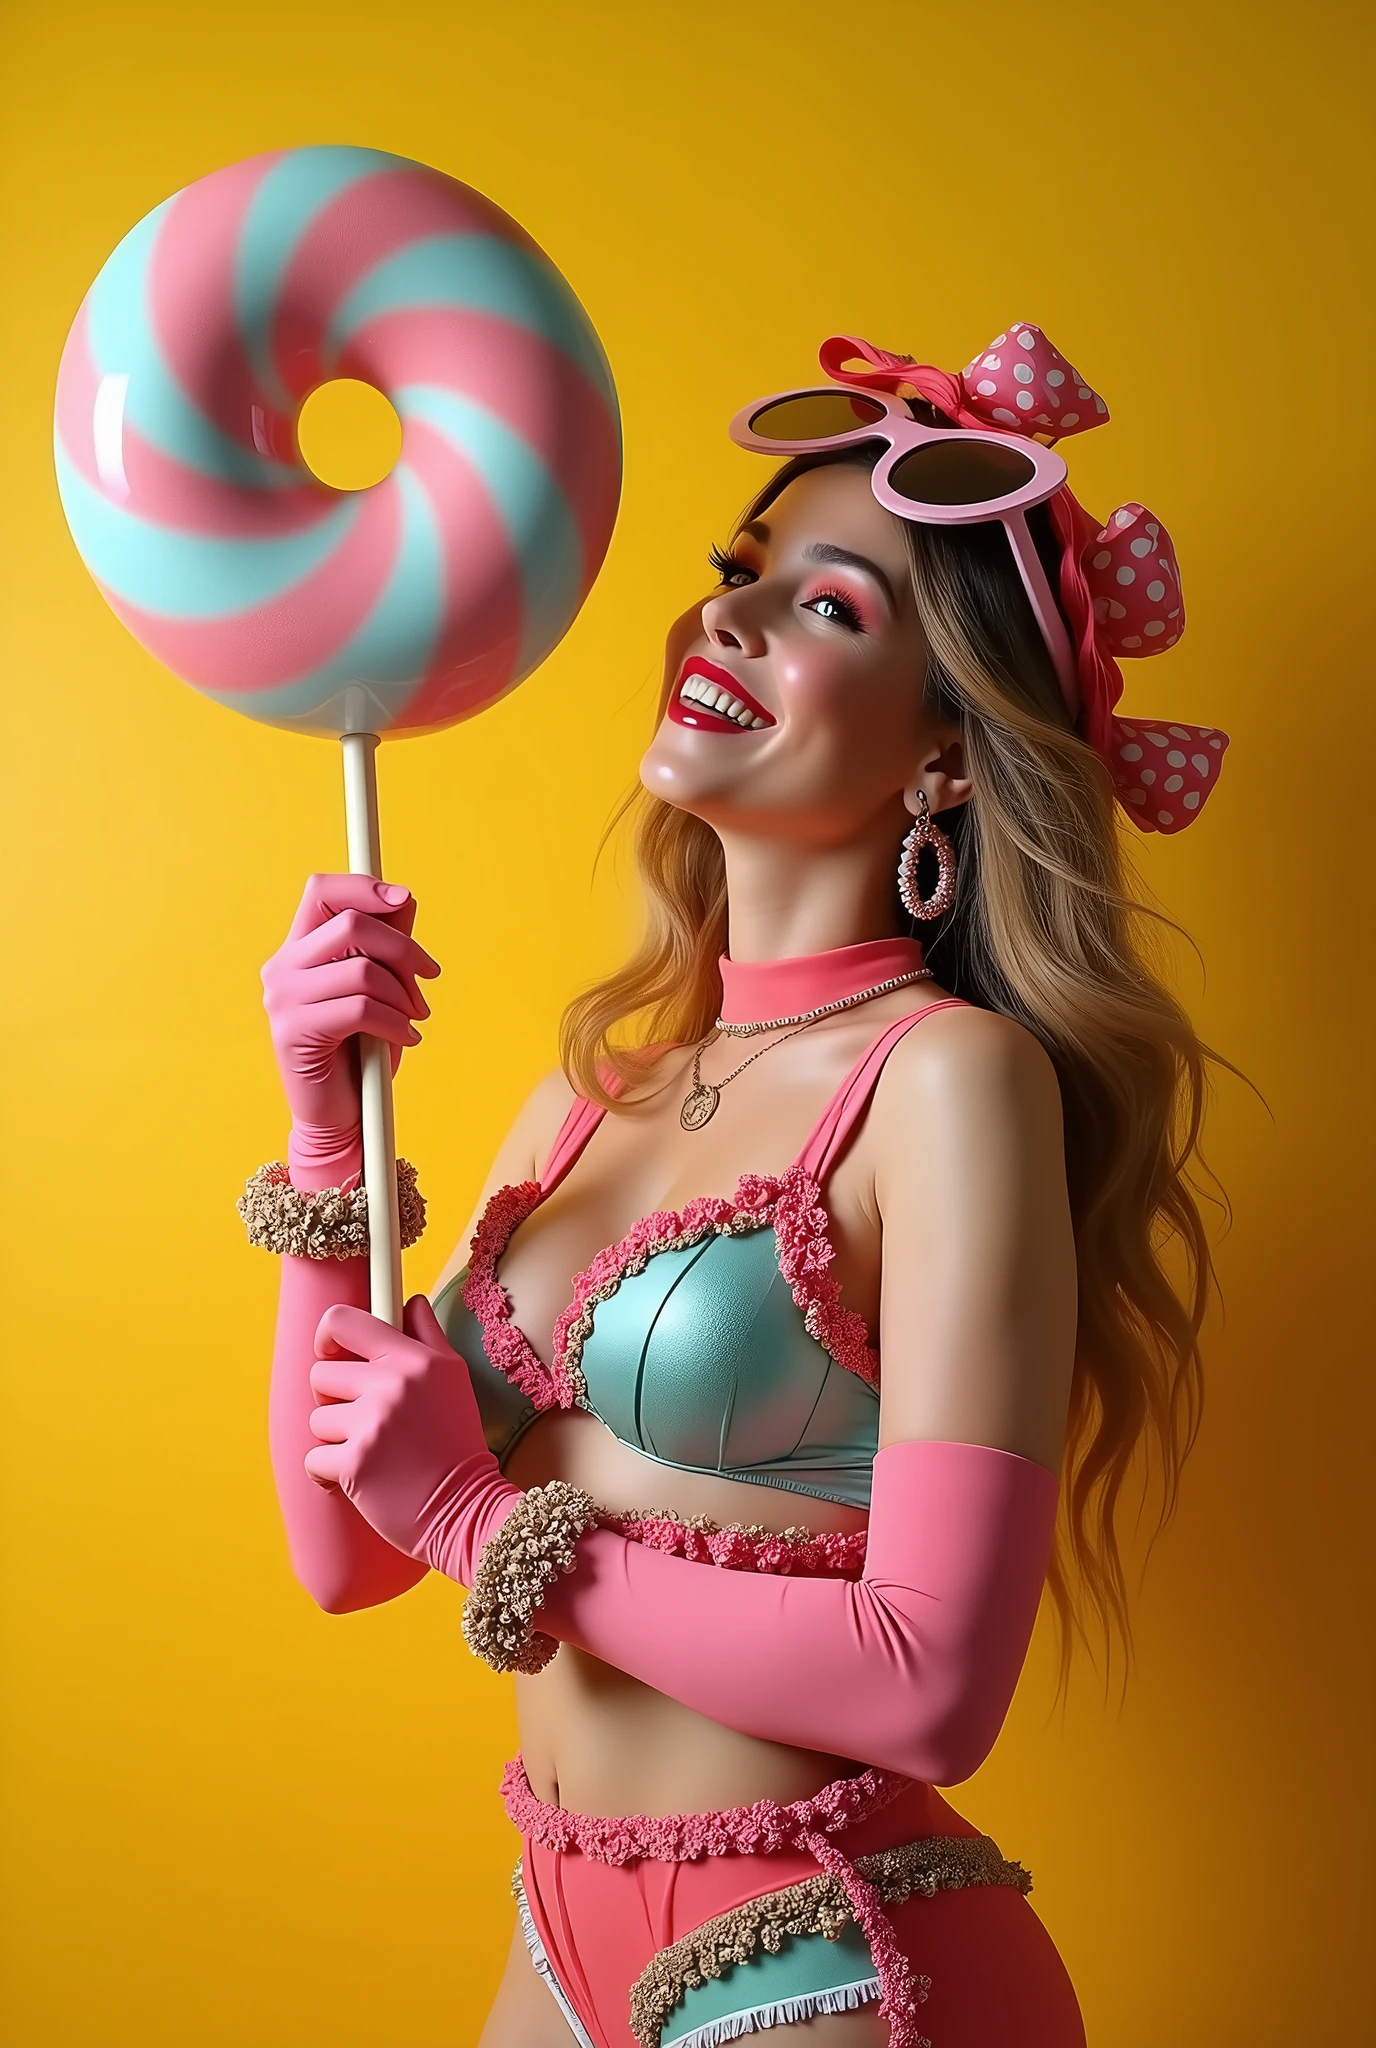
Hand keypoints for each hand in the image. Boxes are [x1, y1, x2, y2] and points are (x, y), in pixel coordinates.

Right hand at [260, 874, 440, 1136]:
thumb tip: (403, 898)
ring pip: (363, 970)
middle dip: (404, 950)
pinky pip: (361, 1009)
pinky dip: (396, 1023)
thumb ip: (386, 944)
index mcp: (299, 949)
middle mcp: (283, 967)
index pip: (322, 890)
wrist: (341, 1115)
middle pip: (352, 923)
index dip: (364, 886)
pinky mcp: (294, 1032)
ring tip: (412, 1019)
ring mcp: (283, 1000)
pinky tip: (406, 1039)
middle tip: (427, 980)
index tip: (403, 899)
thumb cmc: (360, 1051)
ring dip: (404, 995)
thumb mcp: (381, 989)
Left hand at [305, 1295, 501, 1573]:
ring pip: (316, 1419)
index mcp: (413, 1359)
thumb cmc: (458, 1443)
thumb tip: (411, 1302)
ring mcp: (371, 1426)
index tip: (333, 1353)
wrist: (467, 1509)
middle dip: (334, 1398)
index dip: (328, 1336)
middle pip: (321, 1374)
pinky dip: (327, 1474)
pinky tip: (357, 1478)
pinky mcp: (354, 1466)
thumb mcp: (454, 1378)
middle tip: (361, 1418)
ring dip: (335, 1439)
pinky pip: (313, 1460)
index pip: (343, 1321)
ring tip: (369, 1451)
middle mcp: (391, 1385)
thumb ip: (427, 1335)